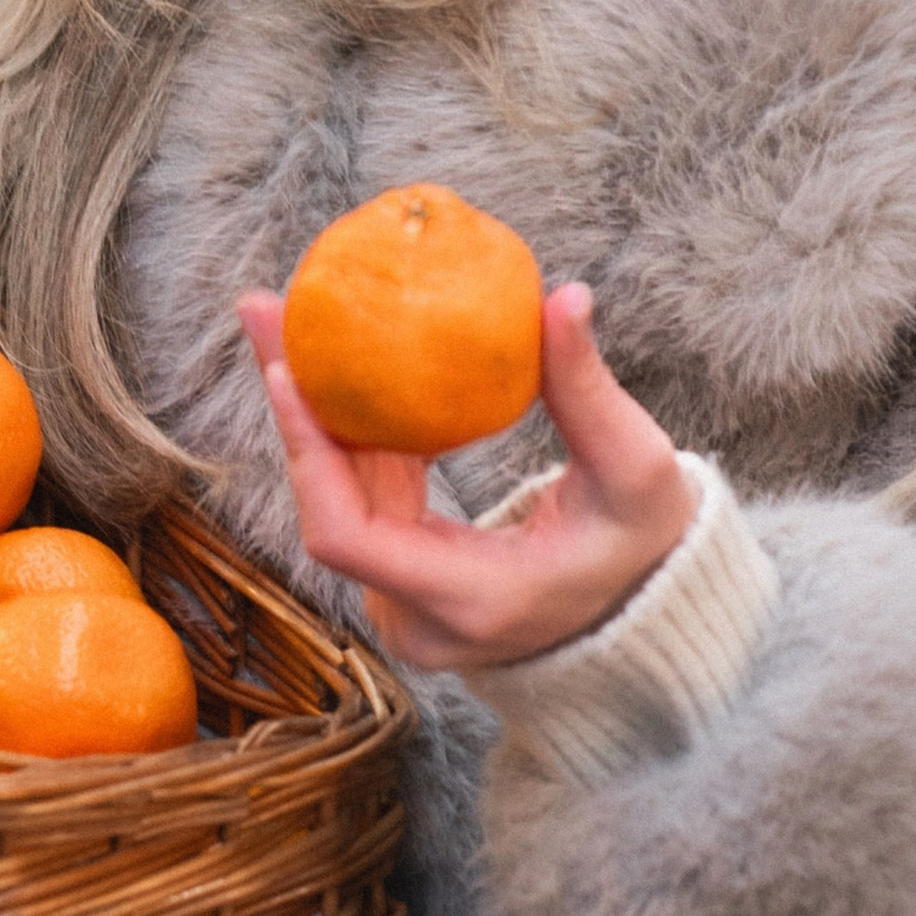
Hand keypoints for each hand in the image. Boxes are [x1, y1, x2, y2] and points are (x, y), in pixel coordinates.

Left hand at [237, 281, 694, 673]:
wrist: (648, 616)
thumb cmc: (648, 544)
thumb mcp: (635, 468)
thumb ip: (588, 390)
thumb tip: (564, 296)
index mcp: (469, 599)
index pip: (348, 536)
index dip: (309, 453)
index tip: (287, 370)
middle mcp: (420, 619)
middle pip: (327, 510)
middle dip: (294, 407)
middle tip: (266, 309)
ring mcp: (407, 610)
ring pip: (340, 505)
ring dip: (314, 415)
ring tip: (286, 320)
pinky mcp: (407, 587)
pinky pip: (365, 506)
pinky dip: (352, 440)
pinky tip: (339, 367)